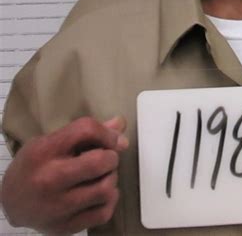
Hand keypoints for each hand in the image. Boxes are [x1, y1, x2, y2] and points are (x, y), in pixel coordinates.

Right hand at [1, 116, 127, 233]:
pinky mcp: (64, 227)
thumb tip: (121, 125)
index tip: (112, 139)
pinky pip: (104, 213)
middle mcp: (49, 179)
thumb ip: (86, 132)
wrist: (11, 202)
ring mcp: (56, 207)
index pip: (86, 130)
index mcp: (45, 151)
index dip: (107, 133)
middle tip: (106, 159)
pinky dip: (110, 200)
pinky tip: (100, 194)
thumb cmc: (35, 165)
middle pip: (99, 161)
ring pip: (105, 189)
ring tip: (102, 176)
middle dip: (111, 157)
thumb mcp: (53, 141)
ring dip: (111, 178)